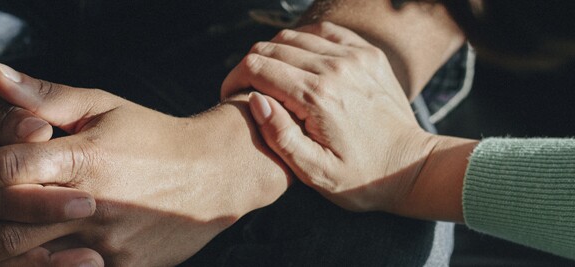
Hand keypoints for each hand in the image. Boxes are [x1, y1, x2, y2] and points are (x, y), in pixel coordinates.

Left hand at [0, 64, 289, 265]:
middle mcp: (91, 203)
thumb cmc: (154, 135)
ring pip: (34, 261)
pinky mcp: (122, 266)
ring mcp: (107, 241)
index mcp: (83, 157)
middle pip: (10, 227)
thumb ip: (46, 97)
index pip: (8, 168)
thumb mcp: (103, 107)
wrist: (216, 174)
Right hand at [221, 22, 435, 213]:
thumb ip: (280, 136)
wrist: (411, 167)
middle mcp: (335, 68)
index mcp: (316, 97)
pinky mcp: (367, 53)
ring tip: (272, 81)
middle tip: (247, 91)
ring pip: (294, 36)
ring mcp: (354, 56)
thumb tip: (256, 100)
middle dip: (250, 67)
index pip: (257, 67)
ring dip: (275, 55)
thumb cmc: (360, 178)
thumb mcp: (314, 172)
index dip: (234, 79)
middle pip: (271, 48)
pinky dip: (303, 43)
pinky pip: (323, 33)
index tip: (231, 97)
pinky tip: (299, 65)